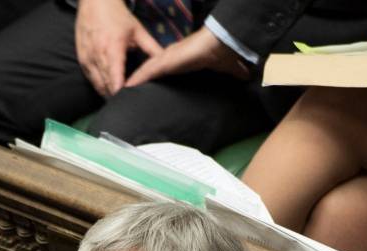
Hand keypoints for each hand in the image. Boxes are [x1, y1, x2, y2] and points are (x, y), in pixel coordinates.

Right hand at [74, 0, 160, 96]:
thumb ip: (152, 49)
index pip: (115, 80)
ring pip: (97, 85)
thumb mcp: (138, 31)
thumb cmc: (117, 16)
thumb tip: (166, 63)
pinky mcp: (81, 58)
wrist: (95, 2)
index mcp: (112, 49)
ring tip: (119, 101)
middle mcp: (97, 55)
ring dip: (107, 93)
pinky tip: (108, 89)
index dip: (122, 94)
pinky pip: (90, 79)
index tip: (131, 102)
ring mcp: (87, 58)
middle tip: (128, 105)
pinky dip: (98, 85)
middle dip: (116, 97)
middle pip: (106, 86)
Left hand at [126, 27, 250, 88]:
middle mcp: (171, 58)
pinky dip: (138, 77)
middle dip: (137, 80)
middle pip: (149, 70)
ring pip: (145, 70)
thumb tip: (246, 76)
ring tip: (119, 89)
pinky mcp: (168, 60)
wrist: (225, 42)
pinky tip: (128, 85)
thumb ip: (231, 72)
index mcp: (181, 61)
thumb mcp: (226, 68)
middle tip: (123, 91)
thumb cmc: (224, 52)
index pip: (161, 70)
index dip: (151, 78)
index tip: (142, 89)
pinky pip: (149, 70)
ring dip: (133, 79)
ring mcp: (168, 58)